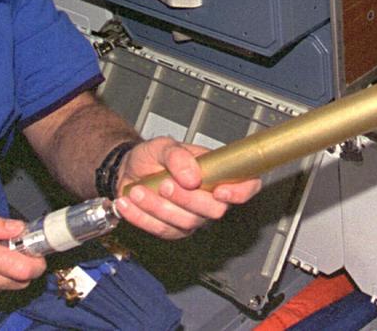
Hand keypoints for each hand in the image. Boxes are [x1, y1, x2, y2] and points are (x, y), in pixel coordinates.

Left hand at [112, 137, 260, 239]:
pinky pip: (161, 230)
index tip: (220, 190)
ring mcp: (192, 217)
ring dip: (158, 207)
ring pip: (186, 223)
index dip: (241, 192)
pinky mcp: (172, 230)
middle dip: (187, 199)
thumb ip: (177, 155)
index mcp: (217, 173)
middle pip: (214, 211)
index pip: (246, 185)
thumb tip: (192, 175)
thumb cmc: (153, 157)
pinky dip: (141, 217)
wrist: (129, 170)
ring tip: (138, 190)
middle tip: (164, 184)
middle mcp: (209, 197)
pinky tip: (129, 203)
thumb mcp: (163, 145)